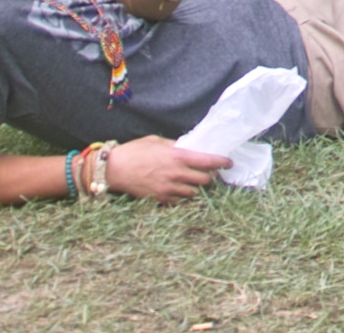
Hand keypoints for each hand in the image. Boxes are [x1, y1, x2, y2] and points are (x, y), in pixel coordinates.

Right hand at [105, 136, 228, 205]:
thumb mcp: (158, 142)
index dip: (222, 162)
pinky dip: (182, 197)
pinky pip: (178, 202)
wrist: (114, 169)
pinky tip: (180, 191)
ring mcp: (168, 189)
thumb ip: (175, 146)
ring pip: (193, 193)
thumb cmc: (135, 151)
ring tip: (194, 183)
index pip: (208, 161)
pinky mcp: (160, 199)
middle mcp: (176, 174)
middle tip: (209, 173)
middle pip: (205, 180)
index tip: (229, 163)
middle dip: (210, 177)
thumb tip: (189, 148)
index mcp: (178, 156)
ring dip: (196, 188)